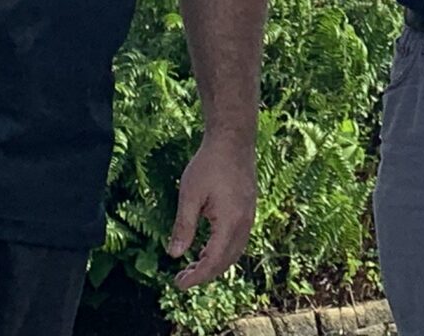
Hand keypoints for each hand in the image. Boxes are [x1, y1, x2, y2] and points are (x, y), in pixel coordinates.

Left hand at [168, 129, 256, 289]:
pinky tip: (207, 248)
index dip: (196, 277)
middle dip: (204, 274)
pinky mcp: (249, 209)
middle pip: (226, 261)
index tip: (178, 284)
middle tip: (181, 278)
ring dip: (214, 263)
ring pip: (234, 252)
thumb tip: (173, 255)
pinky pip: (237, 240)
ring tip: (192, 266)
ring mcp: (249, 216)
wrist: (233, 139)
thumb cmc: (209, 164)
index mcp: (230, 222)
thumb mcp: (189, 195)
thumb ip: (183, 227)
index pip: (213, 261)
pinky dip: (222, 251)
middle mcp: (244, 223)